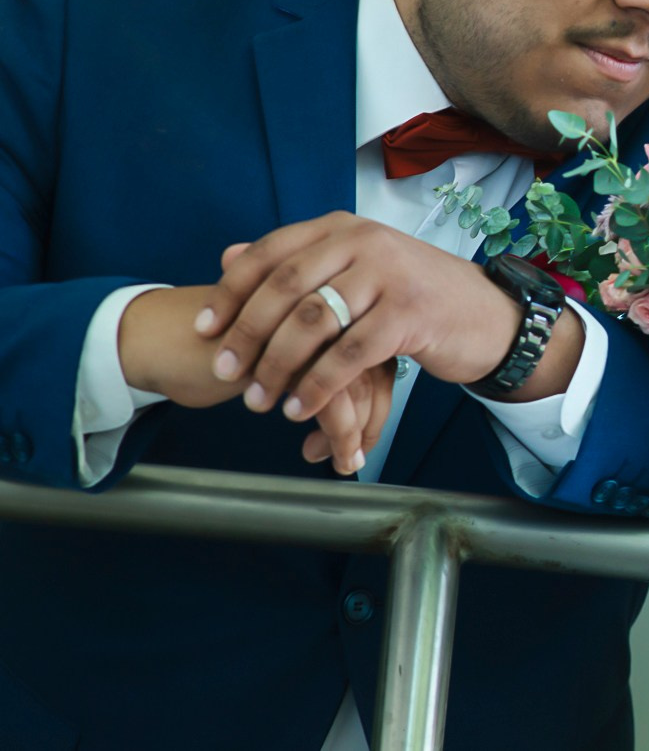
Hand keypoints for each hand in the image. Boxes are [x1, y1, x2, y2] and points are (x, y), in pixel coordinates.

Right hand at [120, 283, 396, 474]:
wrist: (158, 338)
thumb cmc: (219, 349)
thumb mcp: (275, 359)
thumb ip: (317, 373)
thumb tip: (357, 422)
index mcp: (325, 298)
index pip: (375, 349)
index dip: (378, 396)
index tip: (368, 432)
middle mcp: (322, 309)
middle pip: (374, 367)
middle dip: (372, 418)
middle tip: (357, 453)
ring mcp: (305, 331)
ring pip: (354, 385)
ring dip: (352, 431)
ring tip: (341, 461)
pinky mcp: (285, 357)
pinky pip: (329, 402)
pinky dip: (333, 434)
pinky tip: (314, 453)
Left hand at [193, 212, 524, 470]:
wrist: (489, 317)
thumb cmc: (417, 296)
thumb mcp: (357, 268)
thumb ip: (299, 262)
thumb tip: (228, 255)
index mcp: (344, 227)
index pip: (271, 252)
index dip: (231, 291)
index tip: (203, 327)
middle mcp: (365, 242)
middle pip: (285, 287)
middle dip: (247, 333)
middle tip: (225, 370)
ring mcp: (389, 275)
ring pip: (313, 322)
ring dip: (278, 366)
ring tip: (260, 399)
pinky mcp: (409, 314)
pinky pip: (348, 354)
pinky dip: (317, 385)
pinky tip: (301, 408)